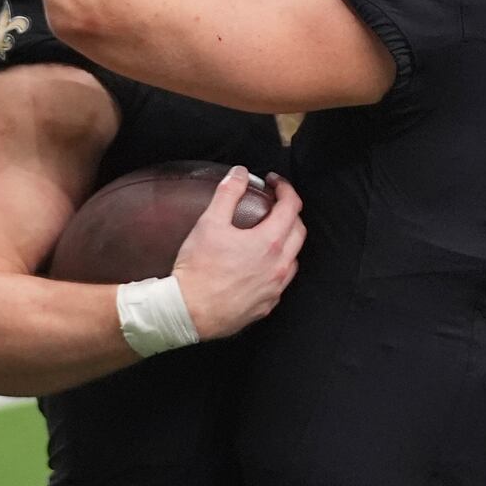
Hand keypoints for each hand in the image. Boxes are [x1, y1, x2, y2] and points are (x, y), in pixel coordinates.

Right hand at [172, 166, 305, 339]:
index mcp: (270, 243)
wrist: (186, 312)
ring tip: (268, 233)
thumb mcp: (210, 223)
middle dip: (290, 212)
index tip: (274, 182)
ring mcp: (274, 288)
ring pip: (293, 258)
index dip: (285, 188)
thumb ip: (228, 193)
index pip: (292, 206)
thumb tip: (240, 173)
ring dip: (286, 241)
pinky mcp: (266, 306)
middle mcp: (279, 266)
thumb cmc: (198, 269)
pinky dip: (276, 267)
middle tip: (273, 204)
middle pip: (299, 231)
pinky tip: (260, 265)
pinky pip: (281, 281)